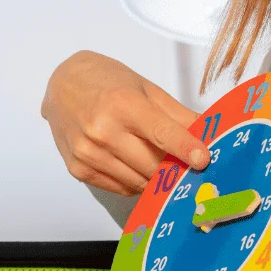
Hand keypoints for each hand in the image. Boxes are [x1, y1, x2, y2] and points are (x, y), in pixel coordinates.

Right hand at [40, 51, 209, 196]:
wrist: (61, 84)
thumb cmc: (106, 81)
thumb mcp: (145, 88)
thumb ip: (177, 114)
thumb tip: (210, 134)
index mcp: (121, 104)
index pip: (161, 133)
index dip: (185, 148)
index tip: (204, 160)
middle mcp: (101, 130)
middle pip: (152, 164)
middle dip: (174, 167)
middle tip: (186, 164)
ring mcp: (87, 153)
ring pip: (138, 182)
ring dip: (155, 177)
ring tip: (158, 162)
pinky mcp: (78, 169)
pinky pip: (120, 188)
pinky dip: (134, 181)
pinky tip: (133, 164)